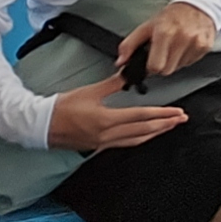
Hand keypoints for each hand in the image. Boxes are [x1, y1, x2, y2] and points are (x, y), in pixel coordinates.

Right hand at [49, 81, 183, 153]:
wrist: (39, 125)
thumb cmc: (60, 108)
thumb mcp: (89, 92)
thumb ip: (112, 84)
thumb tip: (129, 75)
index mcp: (105, 119)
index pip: (141, 116)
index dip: (162, 114)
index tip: (177, 111)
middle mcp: (106, 134)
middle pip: (143, 130)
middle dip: (165, 125)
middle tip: (181, 119)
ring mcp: (102, 143)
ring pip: (136, 139)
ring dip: (155, 133)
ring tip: (169, 126)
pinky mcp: (98, 146)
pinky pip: (125, 144)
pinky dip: (140, 139)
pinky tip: (147, 135)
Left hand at [123, 0, 217, 79]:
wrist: (200, 5)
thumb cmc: (172, 15)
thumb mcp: (147, 26)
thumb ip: (130, 44)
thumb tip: (121, 62)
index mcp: (164, 33)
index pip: (155, 67)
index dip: (150, 67)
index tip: (151, 61)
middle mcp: (182, 38)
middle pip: (167, 70)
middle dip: (162, 65)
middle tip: (163, 53)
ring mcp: (196, 43)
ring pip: (179, 68)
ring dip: (175, 61)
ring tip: (175, 46)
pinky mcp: (206, 46)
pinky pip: (191, 62)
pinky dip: (186, 57)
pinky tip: (185, 46)